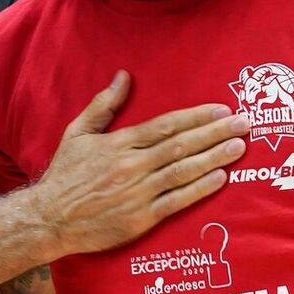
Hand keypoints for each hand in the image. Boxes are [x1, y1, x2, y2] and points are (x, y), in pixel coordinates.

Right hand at [28, 70, 247, 256]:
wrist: (49, 218)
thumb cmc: (65, 175)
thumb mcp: (77, 132)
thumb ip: (103, 104)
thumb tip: (123, 75)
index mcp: (119, 143)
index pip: (165, 125)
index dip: (196, 117)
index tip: (220, 108)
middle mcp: (132, 165)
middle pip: (180, 145)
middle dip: (214, 133)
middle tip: (244, 123)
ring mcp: (138, 192)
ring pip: (182, 171)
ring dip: (213, 158)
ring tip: (239, 147)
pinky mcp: (141, 218)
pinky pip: (176, 201)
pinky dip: (199, 189)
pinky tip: (220, 179)